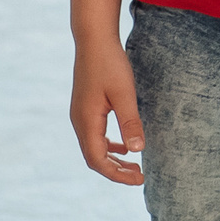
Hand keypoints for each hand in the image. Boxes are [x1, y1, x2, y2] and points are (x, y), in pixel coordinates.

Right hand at [70, 40, 144, 185]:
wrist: (94, 40)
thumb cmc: (110, 64)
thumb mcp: (124, 93)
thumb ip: (130, 122)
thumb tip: (138, 151)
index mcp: (87, 122)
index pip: (98, 160)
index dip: (117, 174)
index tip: (140, 179)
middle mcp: (79, 122)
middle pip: (94, 158)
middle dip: (116, 171)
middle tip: (140, 177)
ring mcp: (80, 115)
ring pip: (94, 147)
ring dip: (113, 159)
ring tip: (135, 167)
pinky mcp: (86, 108)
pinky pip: (95, 135)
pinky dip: (109, 145)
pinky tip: (125, 146)